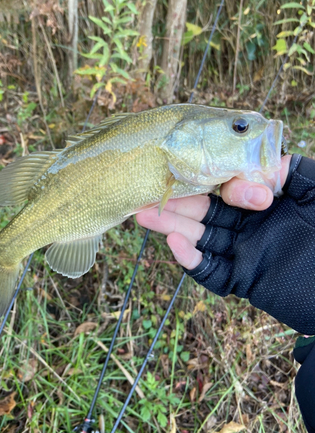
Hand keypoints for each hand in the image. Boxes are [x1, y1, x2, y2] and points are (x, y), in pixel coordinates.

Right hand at [137, 154, 314, 333]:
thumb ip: (296, 172)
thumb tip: (266, 160)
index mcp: (263, 203)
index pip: (228, 187)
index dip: (215, 180)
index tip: (200, 169)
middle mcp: (248, 226)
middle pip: (205, 211)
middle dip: (177, 200)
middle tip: (145, 190)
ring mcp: (243, 253)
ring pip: (201, 237)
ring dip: (173, 226)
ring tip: (142, 213)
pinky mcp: (244, 280)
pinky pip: (212, 271)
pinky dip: (192, 259)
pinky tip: (175, 242)